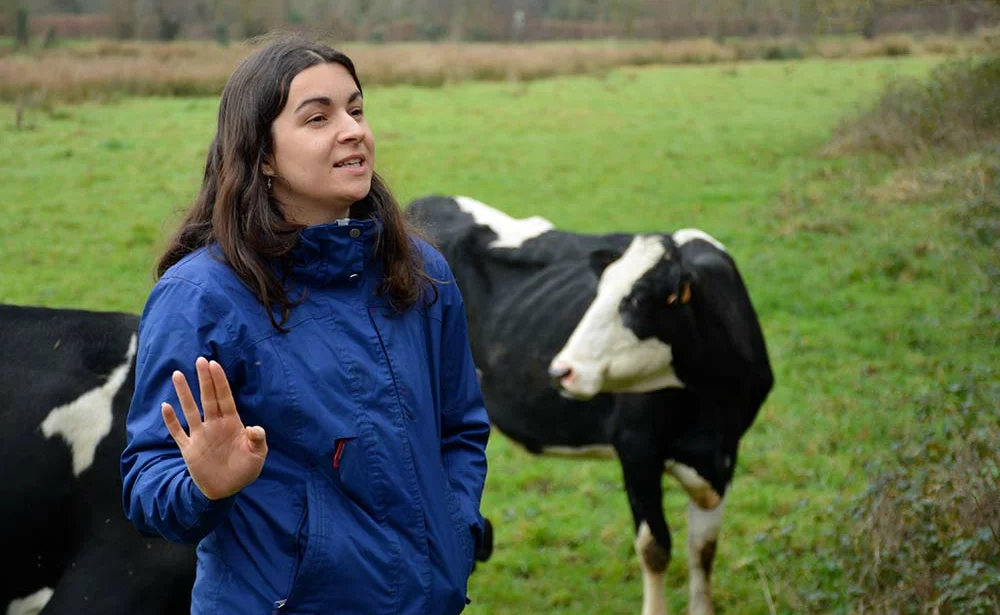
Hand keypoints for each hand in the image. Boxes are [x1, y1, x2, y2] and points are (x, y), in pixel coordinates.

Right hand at [161, 357, 267, 499]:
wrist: (227, 489)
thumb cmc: (245, 470)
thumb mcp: (257, 455)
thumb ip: (257, 440)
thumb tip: (254, 428)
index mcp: (231, 424)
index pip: (225, 398)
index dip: (220, 382)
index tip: (214, 364)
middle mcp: (214, 425)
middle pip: (208, 398)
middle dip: (205, 380)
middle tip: (200, 360)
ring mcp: (200, 435)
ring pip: (190, 410)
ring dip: (184, 393)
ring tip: (178, 374)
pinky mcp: (189, 449)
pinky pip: (177, 432)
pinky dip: (171, 421)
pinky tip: (165, 406)